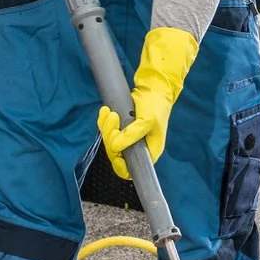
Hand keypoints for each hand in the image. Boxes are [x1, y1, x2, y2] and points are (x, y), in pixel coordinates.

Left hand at [99, 28, 200, 170]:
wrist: (153, 89)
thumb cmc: (156, 105)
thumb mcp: (147, 120)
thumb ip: (132, 135)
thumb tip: (114, 147)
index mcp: (149, 152)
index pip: (131, 170)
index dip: (120, 166)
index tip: (115, 151)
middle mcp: (137, 148)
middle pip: (116, 154)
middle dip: (111, 137)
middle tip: (113, 118)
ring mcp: (127, 139)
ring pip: (109, 142)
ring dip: (106, 127)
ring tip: (109, 112)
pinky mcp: (120, 129)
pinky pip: (106, 131)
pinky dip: (103, 121)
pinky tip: (105, 110)